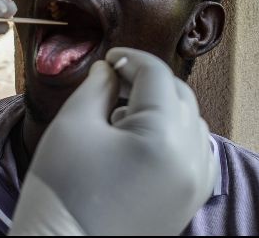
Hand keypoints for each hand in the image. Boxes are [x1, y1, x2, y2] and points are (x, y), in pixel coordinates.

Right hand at [10, 47, 217, 235]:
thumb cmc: (62, 191)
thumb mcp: (73, 125)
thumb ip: (97, 87)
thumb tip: (110, 69)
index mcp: (164, 138)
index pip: (156, 75)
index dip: (130, 59)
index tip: (107, 59)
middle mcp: (192, 160)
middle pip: (180, 96)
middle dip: (147, 82)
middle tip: (112, 81)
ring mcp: (196, 184)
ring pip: (191, 122)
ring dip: (163, 107)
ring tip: (121, 117)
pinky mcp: (190, 201)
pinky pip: (196, 153)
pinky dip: (176, 136)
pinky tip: (142, 141)